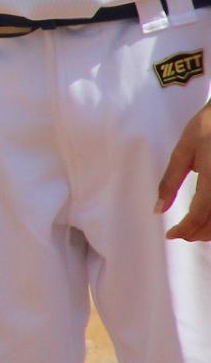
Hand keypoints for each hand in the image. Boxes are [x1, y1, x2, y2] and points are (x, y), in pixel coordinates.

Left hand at [159, 100, 210, 241]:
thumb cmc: (207, 128)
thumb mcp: (183, 151)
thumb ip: (170, 181)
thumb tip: (158, 209)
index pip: (200, 213)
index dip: (185, 229)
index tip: (170, 235)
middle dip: (198, 233)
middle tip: (181, 234)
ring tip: (194, 230)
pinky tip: (209, 219)